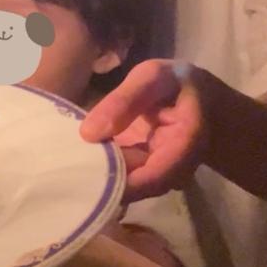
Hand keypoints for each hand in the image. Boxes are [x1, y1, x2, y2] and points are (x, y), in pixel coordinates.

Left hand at [80, 60, 208, 202]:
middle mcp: (177, 170)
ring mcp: (162, 175)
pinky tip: (77, 160)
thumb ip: (123, 101)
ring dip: (100, 179)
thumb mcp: (152, 77)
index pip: (151, 177)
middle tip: (64, 172)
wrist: (201, 99)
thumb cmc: (175, 82)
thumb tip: (88, 134)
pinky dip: (103, 171)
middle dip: (103, 183)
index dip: (118, 182)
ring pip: (129, 188)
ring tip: (66, 166)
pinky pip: (125, 179)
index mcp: (185, 144)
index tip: (83, 175)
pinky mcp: (148, 173)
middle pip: (137, 188)